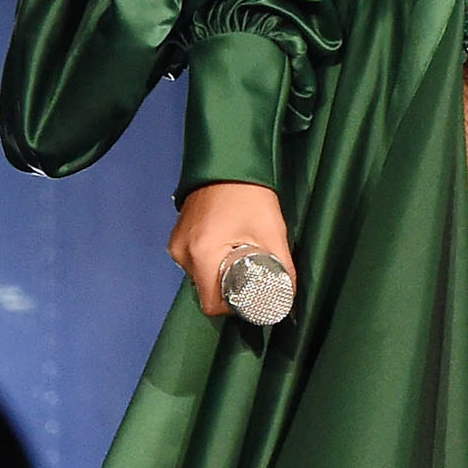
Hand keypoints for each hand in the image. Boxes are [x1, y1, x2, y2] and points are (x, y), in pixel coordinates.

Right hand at [169, 180, 293, 316]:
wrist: (230, 159)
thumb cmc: (250, 193)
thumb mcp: (272, 231)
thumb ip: (282, 266)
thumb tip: (290, 295)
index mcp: (201, 255)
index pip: (212, 304)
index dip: (234, 307)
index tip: (252, 298)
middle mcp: (182, 253)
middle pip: (206, 290)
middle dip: (230, 290)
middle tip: (253, 277)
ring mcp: (177, 244)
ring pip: (200, 276)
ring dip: (220, 274)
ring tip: (242, 257)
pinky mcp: (179, 235)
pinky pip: (195, 260)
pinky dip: (212, 261)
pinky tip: (229, 247)